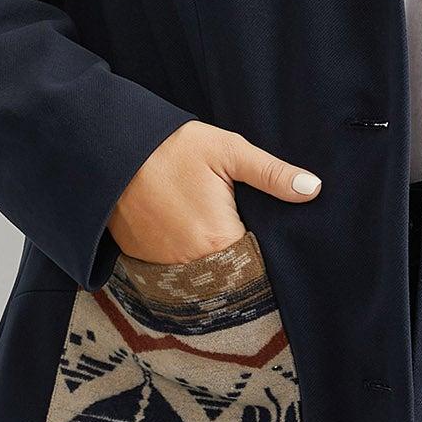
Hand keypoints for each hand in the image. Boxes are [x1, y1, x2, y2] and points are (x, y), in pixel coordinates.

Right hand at [107, 120, 321, 265]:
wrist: (108, 148)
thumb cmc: (172, 147)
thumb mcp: (228, 150)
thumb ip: (271, 173)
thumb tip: (313, 189)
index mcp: (219, 239)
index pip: (256, 266)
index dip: (263, 253)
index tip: (267, 240)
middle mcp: (191, 264)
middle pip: (228, 273)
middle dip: (237, 258)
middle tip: (236, 228)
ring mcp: (162, 266)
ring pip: (199, 275)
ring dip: (208, 260)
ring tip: (208, 228)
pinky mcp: (140, 260)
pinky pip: (171, 270)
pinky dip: (181, 258)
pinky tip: (183, 231)